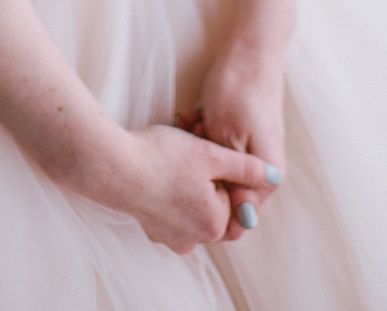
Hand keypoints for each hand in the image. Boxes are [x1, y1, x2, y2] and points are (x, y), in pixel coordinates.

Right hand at [88, 123, 274, 253]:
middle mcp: (195, 239)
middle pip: (214, 202)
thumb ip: (246, 167)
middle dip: (207, 174)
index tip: (208, 149)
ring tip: (174, 155)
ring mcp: (170, 236)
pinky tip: (159, 168)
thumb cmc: (162, 157)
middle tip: (193, 148)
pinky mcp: (151, 227)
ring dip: (189, 181)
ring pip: (193, 204)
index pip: (234, 195)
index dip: (224, 168)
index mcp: (214, 225)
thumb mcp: (211, 154)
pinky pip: (172, 208)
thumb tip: (275, 177)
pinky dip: (171, 190)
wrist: (111, 166)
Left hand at [180, 39, 286, 239]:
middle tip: (189, 140)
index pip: (237, 216)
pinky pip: (217, 145)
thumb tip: (243, 223)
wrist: (251, 48)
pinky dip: (202, 133)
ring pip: (216, 164)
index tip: (190, 179)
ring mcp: (252, 149)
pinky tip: (191, 116)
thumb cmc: (238, 91)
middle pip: (222, 187)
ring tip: (189, 123)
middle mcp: (263, 168)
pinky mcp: (241, 133)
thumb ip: (234, 182)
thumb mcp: (228, 138)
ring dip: (197, 148)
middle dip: (199, 168)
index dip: (209, 203)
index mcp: (266, 177)